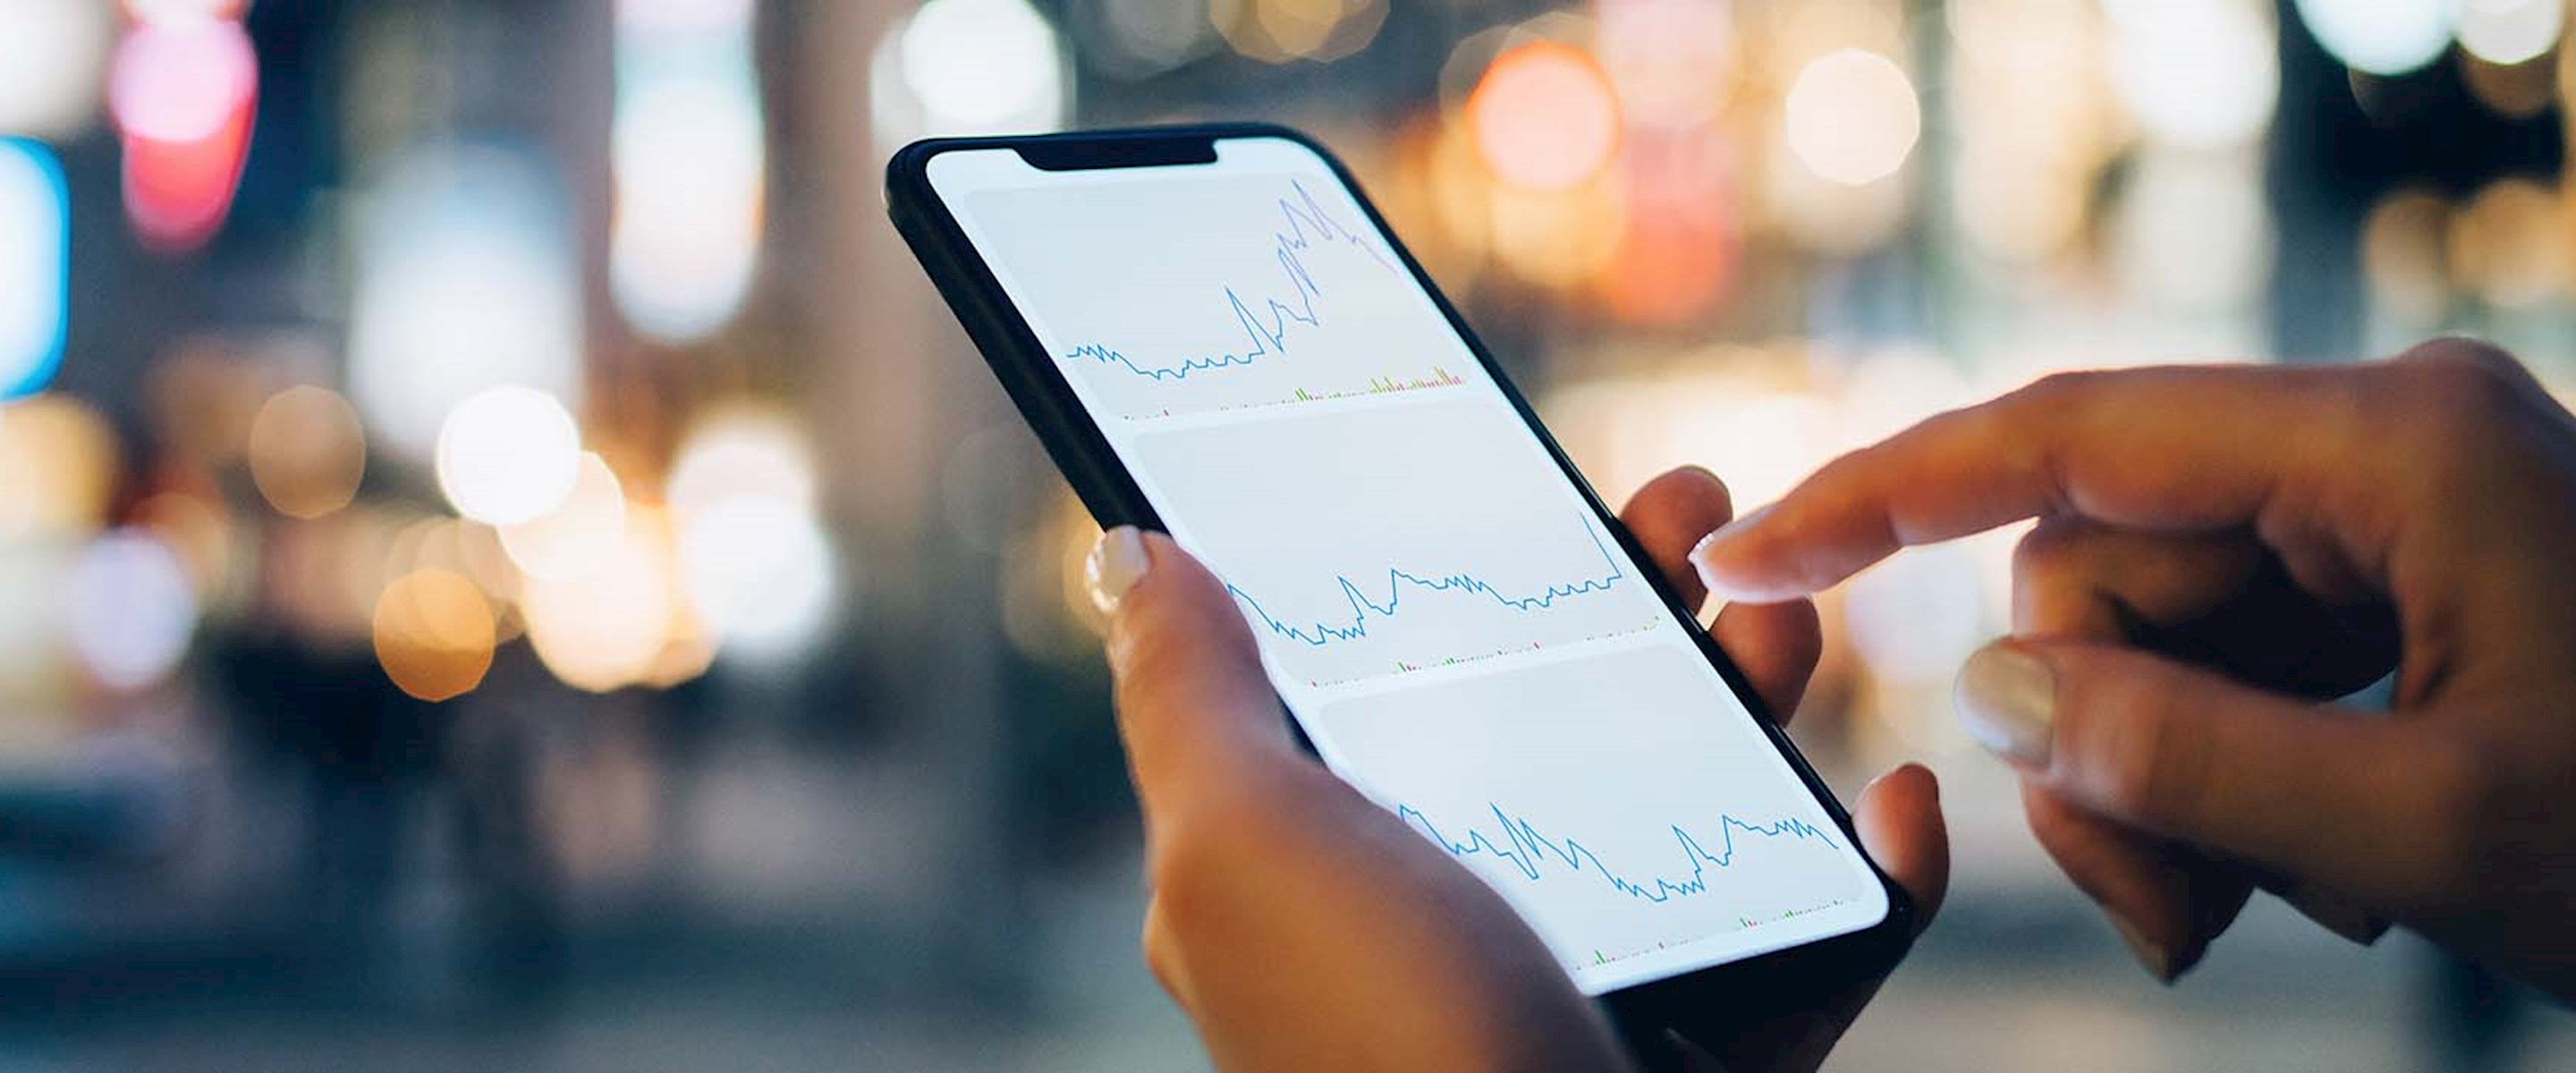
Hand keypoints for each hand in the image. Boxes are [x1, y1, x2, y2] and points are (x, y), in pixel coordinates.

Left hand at [1085, 466, 1947, 1072]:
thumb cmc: (1382, 1051)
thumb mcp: (1246, 852)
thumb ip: (1191, 701)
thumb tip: (1133, 552)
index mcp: (1327, 866)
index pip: (1387, 674)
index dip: (1450, 557)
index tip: (1523, 466)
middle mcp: (1455, 917)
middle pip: (1561, 714)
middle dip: (1634, 596)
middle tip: (1694, 506)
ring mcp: (1594, 982)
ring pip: (1697, 802)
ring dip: (1756, 692)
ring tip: (1793, 613)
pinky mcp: (1717, 1048)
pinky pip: (1818, 942)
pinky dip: (1873, 872)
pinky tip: (1896, 806)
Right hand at [1691, 340, 2575, 997]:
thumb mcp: (2426, 836)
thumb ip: (2184, 761)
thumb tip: (2000, 695)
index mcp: (2398, 447)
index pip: (2069, 440)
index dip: (1886, 497)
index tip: (1752, 548)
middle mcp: (2384, 446)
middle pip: (2107, 568)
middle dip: (2097, 743)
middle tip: (2166, 908)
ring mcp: (2397, 515)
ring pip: (2158, 633)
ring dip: (2164, 787)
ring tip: (2253, 910)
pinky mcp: (2406, 586)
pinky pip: (2233, 664)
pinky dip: (2227, 779)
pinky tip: (2311, 878)